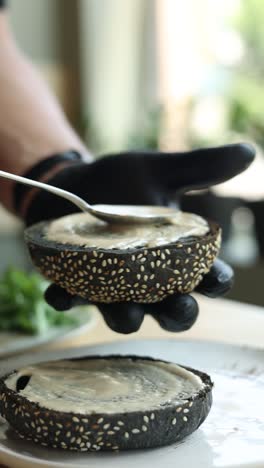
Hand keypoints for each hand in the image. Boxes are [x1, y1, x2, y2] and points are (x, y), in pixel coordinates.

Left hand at [26, 143, 254, 332]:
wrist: (75, 183)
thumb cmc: (121, 182)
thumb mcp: (159, 171)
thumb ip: (200, 168)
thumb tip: (249, 152)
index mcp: (175, 257)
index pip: (207, 276)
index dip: (216, 281)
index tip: (218, 279)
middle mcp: (148, 280)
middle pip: (171, 310)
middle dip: (179, 314)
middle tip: (181, 306)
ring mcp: (111, 287)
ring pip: (125, 316)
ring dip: (127, 318)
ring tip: (127, 313)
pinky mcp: (75, 285)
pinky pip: (71, 300)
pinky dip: (66, 300)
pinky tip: (60, 296)